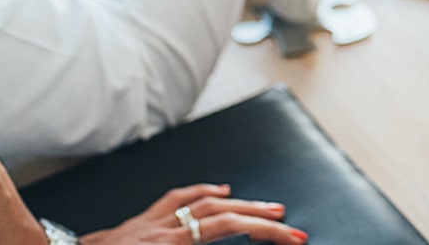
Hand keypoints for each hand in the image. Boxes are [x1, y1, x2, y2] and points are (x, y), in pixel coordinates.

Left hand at [80, 184, 307, 244]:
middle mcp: (159, 230)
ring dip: (238, 203)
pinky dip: (202, 193)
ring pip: (201, 202)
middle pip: (220, 212)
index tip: (290, 236)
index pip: (224, 229)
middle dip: (260, 218)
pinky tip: (219, 192)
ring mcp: (147, 223)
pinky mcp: (137, 222)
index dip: (262, 231)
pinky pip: (176, 200)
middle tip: (291, 227)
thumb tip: (210, 233)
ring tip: (267, 209)